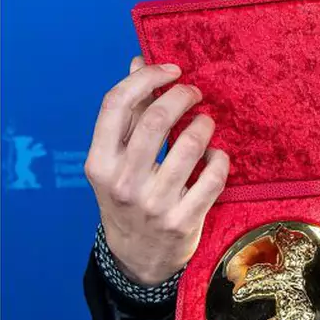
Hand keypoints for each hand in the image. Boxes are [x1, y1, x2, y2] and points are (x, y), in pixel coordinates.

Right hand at [84, 55, 229, 284]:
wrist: (137, 258)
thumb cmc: (127, 196)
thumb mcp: (115, 160)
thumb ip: (127, 112)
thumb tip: (139, 61)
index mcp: (99, 162)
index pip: (115, 104)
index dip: (147, 78)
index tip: (171, 71)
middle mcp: (123, 183)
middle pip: (156, 118)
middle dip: (182, 96)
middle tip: (194, 93)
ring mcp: (154, 204)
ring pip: (191, 144)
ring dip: (204, 125)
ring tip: (205, 123)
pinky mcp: (183, 220)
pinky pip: (213, 176)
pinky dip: (220, 158)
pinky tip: (215, 156)